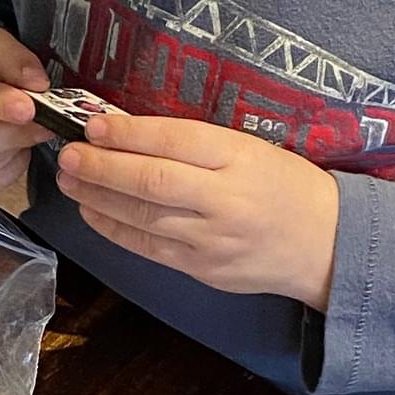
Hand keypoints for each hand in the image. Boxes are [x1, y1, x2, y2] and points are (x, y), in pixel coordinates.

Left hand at [57, 111, 340, 309]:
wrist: (326, 244)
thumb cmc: (286, 186)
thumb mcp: (253, 148)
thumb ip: (199, 143)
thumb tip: (131, 131)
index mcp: (240, 158)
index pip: (174, 140)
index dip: (128, 133)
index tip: (93, 125)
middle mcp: (224, 200)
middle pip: (151, 182)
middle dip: (101, 167)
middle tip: (67, 153)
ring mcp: (211, 240)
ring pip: (142, 217)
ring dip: (97, 198)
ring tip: (68, 179)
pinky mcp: (202, 269)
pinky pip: (148, 248)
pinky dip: (114, 229)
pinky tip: (91, 211)